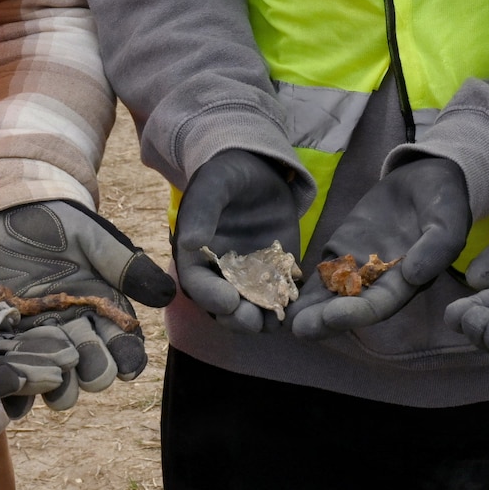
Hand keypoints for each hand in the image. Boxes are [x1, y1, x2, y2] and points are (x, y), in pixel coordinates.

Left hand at [0, 199, 176, 406]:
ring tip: (54, 386)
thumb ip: (126, 267)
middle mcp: (75, 330)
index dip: (128, 358)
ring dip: (58, 389)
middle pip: (92, 367)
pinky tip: (17, 403)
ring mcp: (39, 339)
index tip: (128, 367)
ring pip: (56, 378)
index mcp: (103, 310)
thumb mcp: (94, 239)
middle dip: (94, 374)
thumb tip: (168, 295)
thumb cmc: (56, 224)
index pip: (123, 343)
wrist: (5, 215)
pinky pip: (13, 374)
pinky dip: (16, 393)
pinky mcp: (6, 342)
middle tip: (89, 372)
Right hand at [173, 150, 301, 333]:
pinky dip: (287, 304)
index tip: (227, 302)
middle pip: (225, 307)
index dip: (211, 297)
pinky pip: (281, 295)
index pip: (199, 285)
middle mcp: (221, 274)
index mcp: (196, 258)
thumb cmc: (226, 175)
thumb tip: (190, 242)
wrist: (257, 169)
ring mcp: (250, 277)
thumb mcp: (214, 185)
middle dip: (238, 317)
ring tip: (277, 319)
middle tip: (253, 320)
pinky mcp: (277, 272)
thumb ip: (202, 210)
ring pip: (253, 307)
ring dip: (263, 317)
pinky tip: (298, 305)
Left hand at [288, 158, 470, 340]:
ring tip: (284, 319)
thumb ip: (437, 247)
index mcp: (408, 281)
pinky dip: (303, 283)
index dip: (358, 313)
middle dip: (325, 319)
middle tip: (300, 328)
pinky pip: (322, 270)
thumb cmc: (444, 200)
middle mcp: (380, 281)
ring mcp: (358, 265)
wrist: (427, 175)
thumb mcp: (448, 219)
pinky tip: (279, 290)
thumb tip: (414, 274)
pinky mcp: (342, 248)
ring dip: (309, 308)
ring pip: (331, 293)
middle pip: (351, 306)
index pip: (381, 304)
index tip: (333, 316)